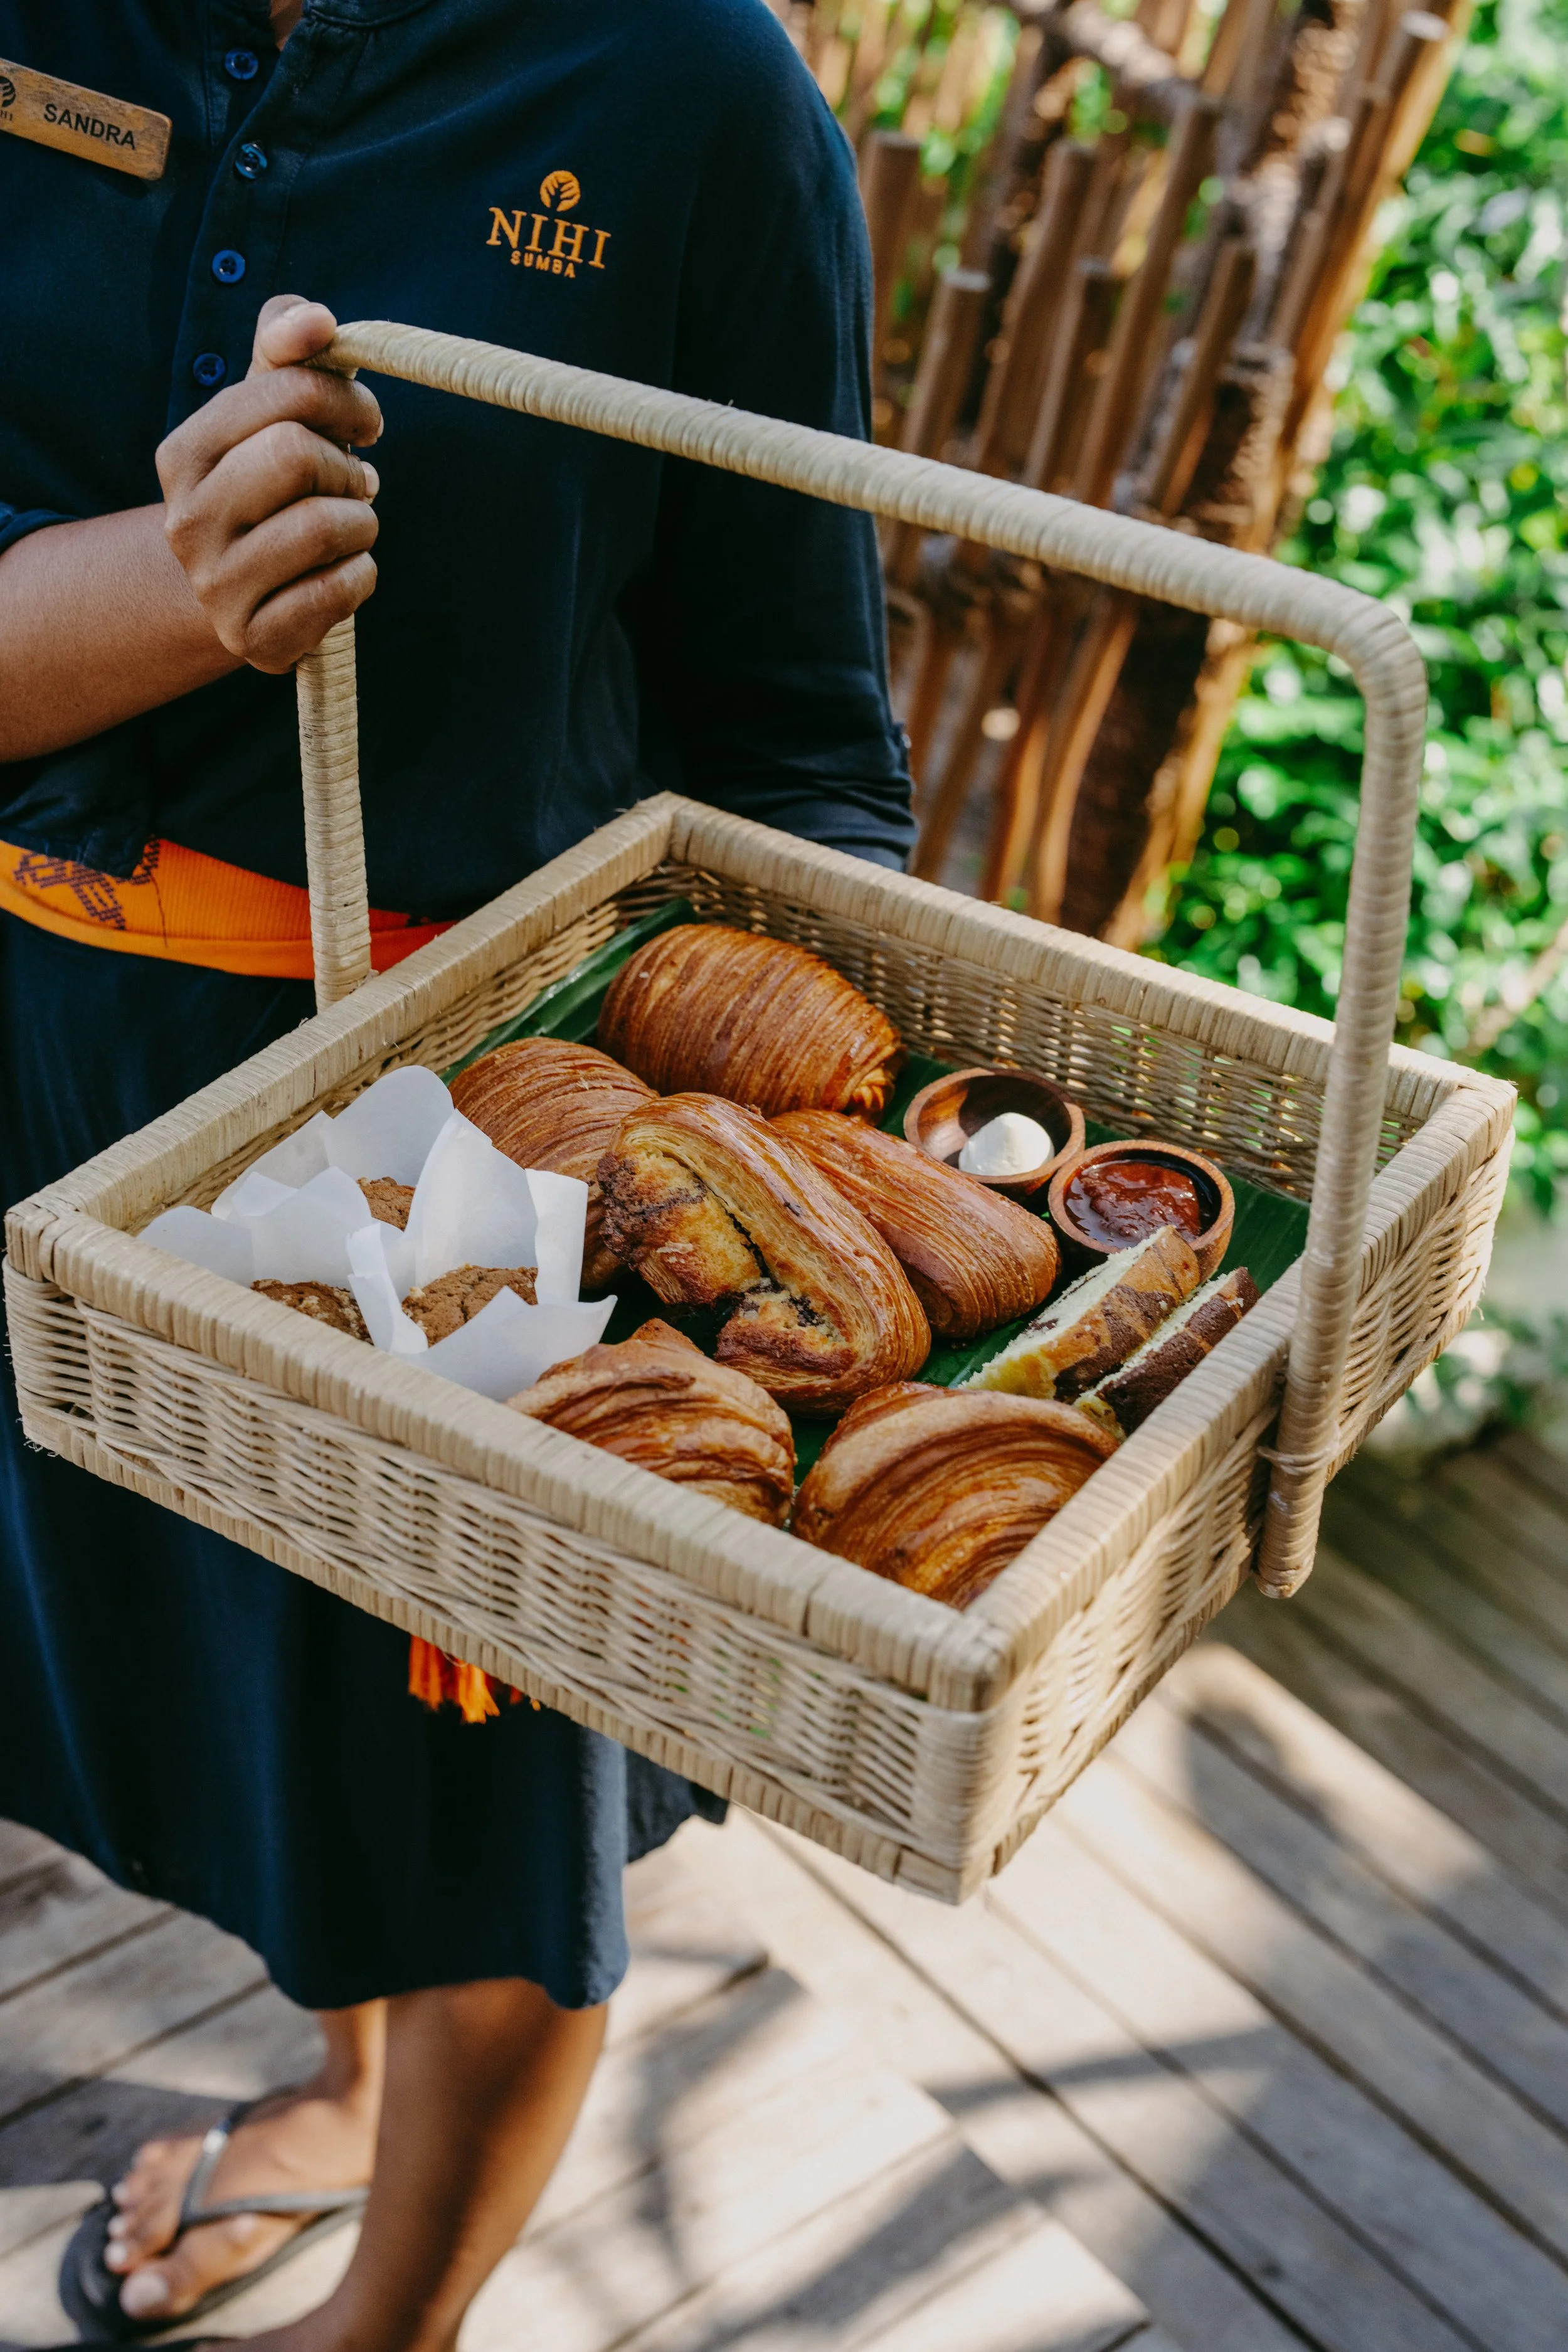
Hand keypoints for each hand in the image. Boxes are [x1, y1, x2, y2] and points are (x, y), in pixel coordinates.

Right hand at [156, 297, 382, 672]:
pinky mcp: (254, 640)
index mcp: (184, 454)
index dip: (345, 400)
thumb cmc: (269, 484)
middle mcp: (186, 521)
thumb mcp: (267, 408)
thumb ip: (286, 347)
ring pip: (326, 526)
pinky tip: (344, 572)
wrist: (236, 590)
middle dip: (347, 466)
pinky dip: (361, 576)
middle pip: (298, 456)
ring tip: (348, 528)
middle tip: (355, 482)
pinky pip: (339, 591)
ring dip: (361, 523)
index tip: (365, 422)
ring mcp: (215, 587)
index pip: (284, 395)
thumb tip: (317, 321)